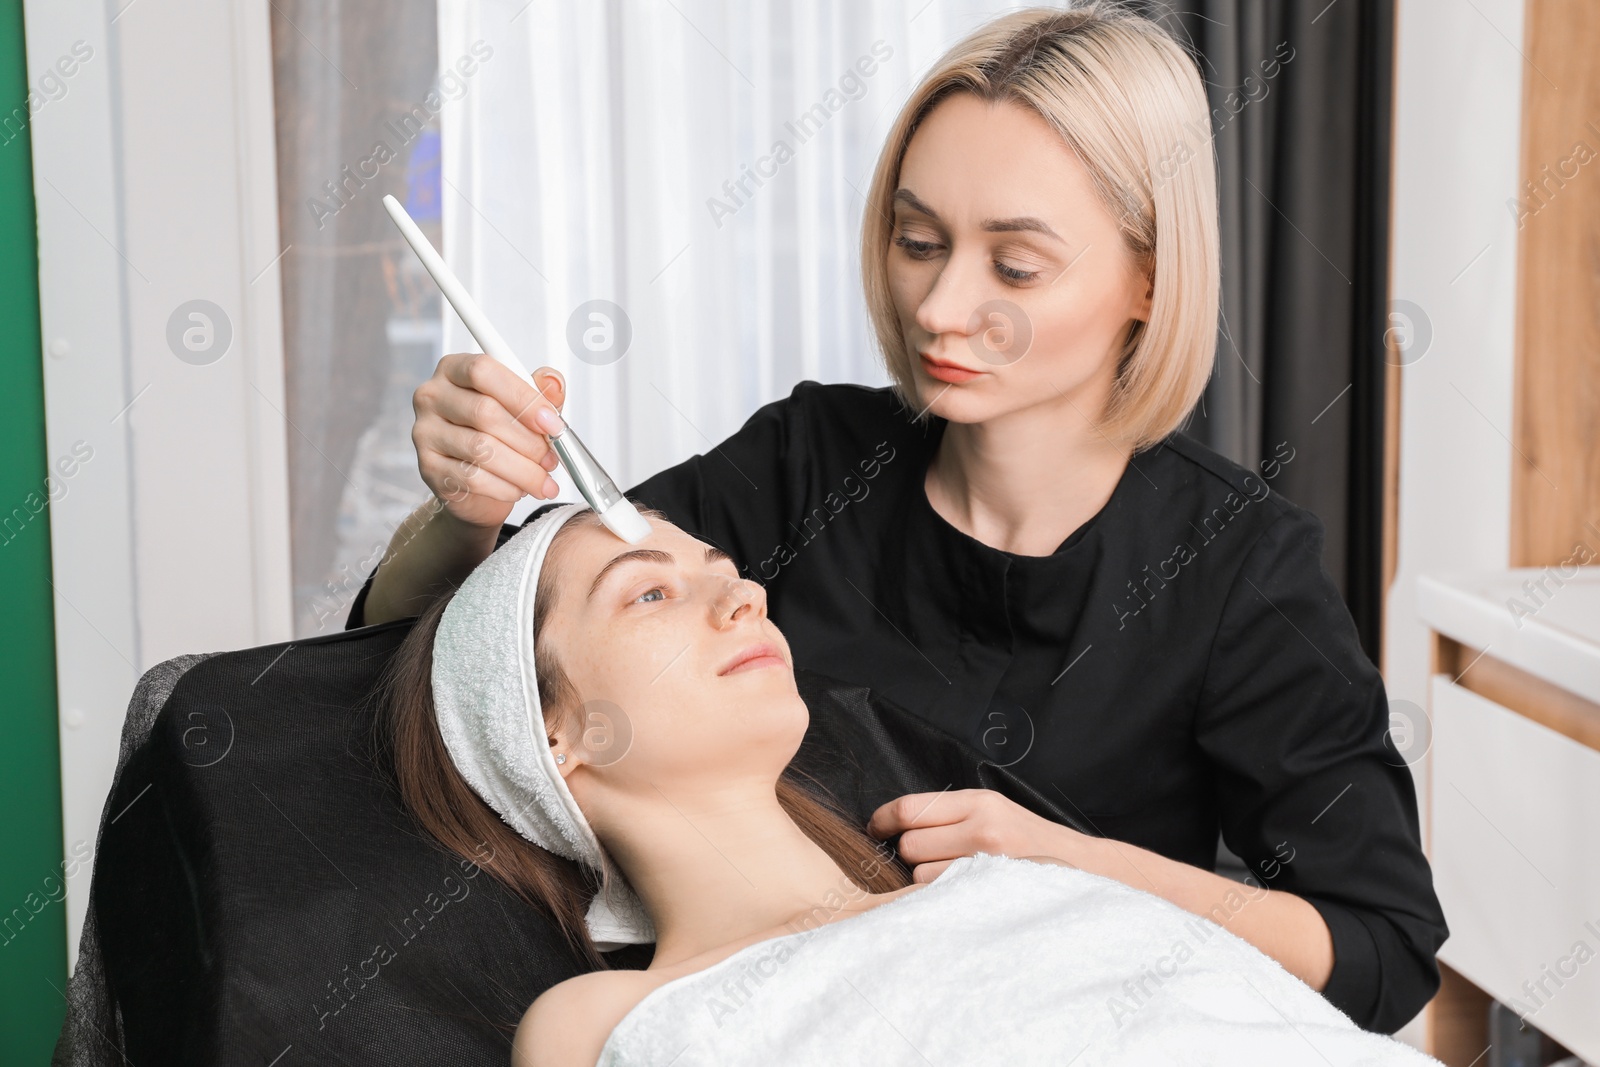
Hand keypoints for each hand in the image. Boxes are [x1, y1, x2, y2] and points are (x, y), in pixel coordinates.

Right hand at [412, 355, 567, 530]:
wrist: (475, 483)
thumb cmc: (499, 435)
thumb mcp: (524, 406)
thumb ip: (541, 392)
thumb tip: (554, 382)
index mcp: (455, 370)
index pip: (484, 371)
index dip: (523, 397)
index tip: (552, 423)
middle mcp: (433, 396)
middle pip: (483, 412)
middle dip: (528, 440)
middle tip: (551, 458)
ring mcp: (425, 432)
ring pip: (481, 449)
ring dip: (522, 469)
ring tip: (541, 478)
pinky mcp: (428, 468)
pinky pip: (472, 478)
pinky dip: (505, 487)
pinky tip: (519, 489)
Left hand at [867, 788, 1096, 882]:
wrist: (1079, 868)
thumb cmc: (1027, 841)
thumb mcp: (993, 811)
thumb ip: (950, 814)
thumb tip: (895, 825)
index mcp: (978, 801)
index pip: (910, 808)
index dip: (883, 820)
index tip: (875, 829)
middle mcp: (982, 826)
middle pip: (910, 845)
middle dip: (912, 854)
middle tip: (933, 858)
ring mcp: (987, 861)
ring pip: (922, 875)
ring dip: (928, 880)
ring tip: (956, 877)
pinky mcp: (991, 889)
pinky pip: (941, 895)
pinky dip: (942, 897)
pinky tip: (960, 892)